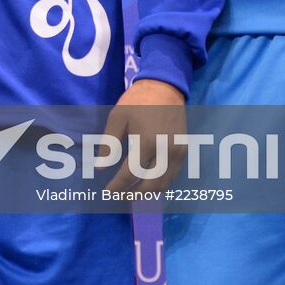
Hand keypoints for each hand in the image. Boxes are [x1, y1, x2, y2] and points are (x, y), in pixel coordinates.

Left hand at [103, 78, 186, 193]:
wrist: (165, 88)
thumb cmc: (138, 101)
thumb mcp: (118, 118)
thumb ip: (109, 144)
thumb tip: (100, 167)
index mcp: (146, 142)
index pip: (130, 174)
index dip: (117, 186)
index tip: (108, 192)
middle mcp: (165, 151)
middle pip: (150, 185)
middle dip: (134, 195)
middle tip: (120, 197)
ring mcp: (177, 152)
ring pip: (164, 184)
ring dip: (148, 193)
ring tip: (132, 194)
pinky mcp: (184, 151)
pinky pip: (172, 175)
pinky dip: (160, 183)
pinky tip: (148, 183)